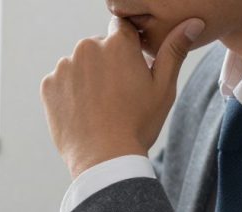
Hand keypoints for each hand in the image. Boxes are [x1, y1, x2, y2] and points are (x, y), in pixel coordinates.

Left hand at [40, 17, 204, 178]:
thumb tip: (193, 22)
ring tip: (98, 106)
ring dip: (86, 78)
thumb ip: (174, 50)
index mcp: (118, 42)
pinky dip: (68, 94)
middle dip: (106, 63)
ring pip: (78, 65)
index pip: (122, 28)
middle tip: (116, 94)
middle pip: (98, 47)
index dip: (127, 48)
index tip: (129, 69)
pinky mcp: (48, 85)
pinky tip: (82, 112)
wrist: (103, 158)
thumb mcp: (163, 87)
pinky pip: (60, 83)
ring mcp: (64, 66)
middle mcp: (87, 47)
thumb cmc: (137, 124)